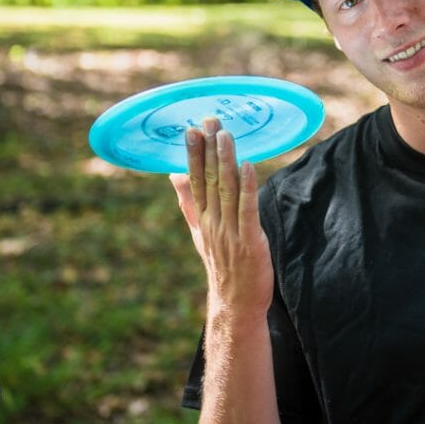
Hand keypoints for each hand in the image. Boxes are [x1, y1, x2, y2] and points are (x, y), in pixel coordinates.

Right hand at [170, 117, 273, 319]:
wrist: (236, 303)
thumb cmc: (222, 265)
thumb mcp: (200, 232)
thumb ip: (188, 203)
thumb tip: (174, 175)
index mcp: (202, 219)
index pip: (195, 180)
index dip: (193, 154)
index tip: (191, 128)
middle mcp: (213, 223)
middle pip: (208, 180)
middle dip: (208, 149)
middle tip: (208, 120)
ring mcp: (230, 232)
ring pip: (226, 190)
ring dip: (225, 161)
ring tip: (226, 134)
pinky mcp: (250, 241)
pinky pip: (247, 210)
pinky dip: (247, 187)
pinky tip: (248, 165)